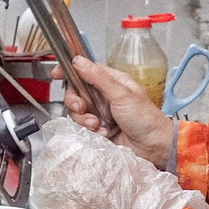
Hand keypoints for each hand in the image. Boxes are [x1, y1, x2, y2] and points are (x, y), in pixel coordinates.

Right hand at [61, 56, 176, 167]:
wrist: (153, 147)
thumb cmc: (145, 118)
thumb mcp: (121, 94)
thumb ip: (98, 77)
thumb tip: (78, 61)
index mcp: (111, 81)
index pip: (84, 70)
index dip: (69, 71)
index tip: (56, 74)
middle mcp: (103, 95)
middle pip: (76, 93)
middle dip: (76, 102)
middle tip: (83, 109)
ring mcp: (100, 112)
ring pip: (77, 112)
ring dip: (84, 119)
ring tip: (98, 125)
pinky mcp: (99, 128)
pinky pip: (83, 126)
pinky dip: (90, 131)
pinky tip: (103, 133)